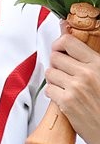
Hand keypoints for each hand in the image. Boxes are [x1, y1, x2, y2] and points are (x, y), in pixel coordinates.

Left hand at [44, 27, 99, 143]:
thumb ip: (91, 61)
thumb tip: (73, 45)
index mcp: (98, 64)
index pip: (68, 42)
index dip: (60, 44)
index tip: (60, 48)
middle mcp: (86, 73)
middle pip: (55, 57)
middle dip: (57, 64)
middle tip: (64, 71)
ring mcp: (75, 87)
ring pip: (49, 72)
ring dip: (54, 78)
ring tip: (65, 85)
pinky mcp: (66, 102)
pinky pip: (49, 89)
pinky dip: (53, 93)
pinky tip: (64, 96)